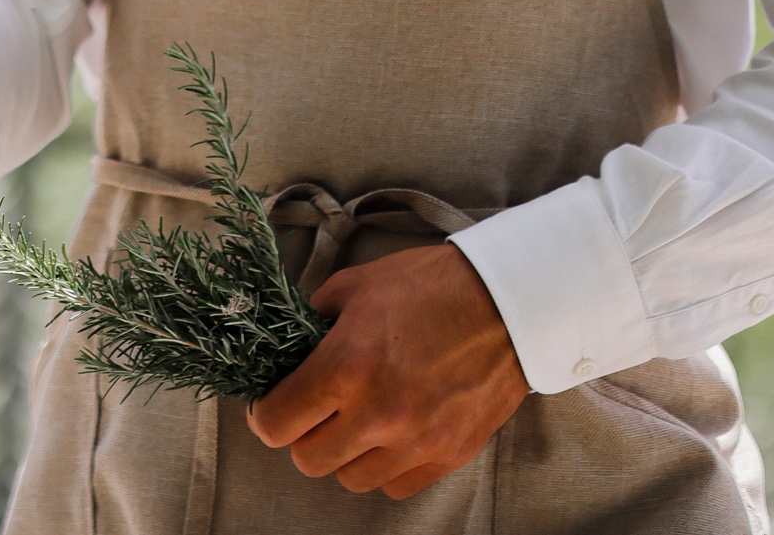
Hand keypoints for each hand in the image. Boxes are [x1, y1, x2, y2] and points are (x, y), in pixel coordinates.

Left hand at [247, 243, 529, 499]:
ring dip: (345, 453)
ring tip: (359, 420)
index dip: (266, 414)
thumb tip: (288, 348)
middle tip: (318, 409)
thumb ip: (313, 321)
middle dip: (304, 434)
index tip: (274, 403)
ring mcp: (416, 442)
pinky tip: (392, 433)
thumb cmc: (430, 286)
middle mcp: (377, 413)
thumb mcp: (355, 286)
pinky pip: (395, 486)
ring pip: (350, 479)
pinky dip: (386, 466)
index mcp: (345, 366)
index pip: (275, 424)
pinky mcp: (448, 456)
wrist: (507, 302)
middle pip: (308, 459)